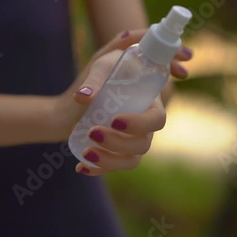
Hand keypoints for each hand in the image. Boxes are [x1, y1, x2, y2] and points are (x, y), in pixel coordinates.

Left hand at [52, 30, 192, 175]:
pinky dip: (98, 170)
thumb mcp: (100, 67)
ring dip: (110, 160)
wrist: (79, 97)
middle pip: (144, 144)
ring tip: (86, 153)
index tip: (115, 121)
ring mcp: (132, 142)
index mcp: (150, 102)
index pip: (157, 119)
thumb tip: (83, 97)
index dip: (140, 124)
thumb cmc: (101, 75)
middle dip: (119, 143)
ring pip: (131, 160)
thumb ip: (94, 78)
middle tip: (92, 132)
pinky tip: (80, 167)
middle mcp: (145, 126)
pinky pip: (114, 168)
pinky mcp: (116, 153)